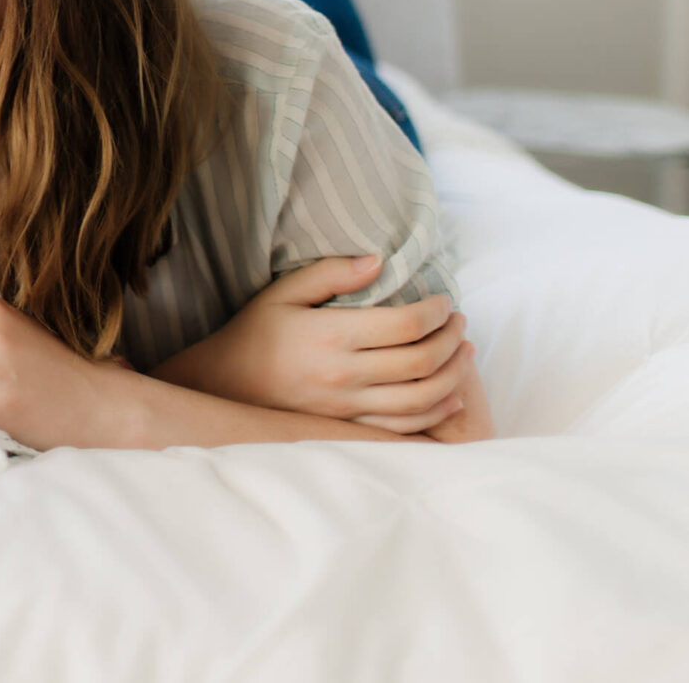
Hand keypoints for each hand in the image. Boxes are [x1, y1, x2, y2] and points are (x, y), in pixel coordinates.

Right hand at [151, 255, 474, 433]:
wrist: (225, 384)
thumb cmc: (255, 332)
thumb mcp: (282, 292)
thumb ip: (330, 273)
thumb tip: (378, 261)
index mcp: (330, 336)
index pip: (405, 325)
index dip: (435, 312)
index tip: (444, 302)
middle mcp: (343, 375)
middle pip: (421, 361)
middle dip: (451, 338)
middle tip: (459, 322)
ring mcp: (347, 407)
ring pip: (421, 397)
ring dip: (453, 374)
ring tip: (464, 353)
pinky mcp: (347, 427)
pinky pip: (403, 426)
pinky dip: (437, 412)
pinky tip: (452, 395)